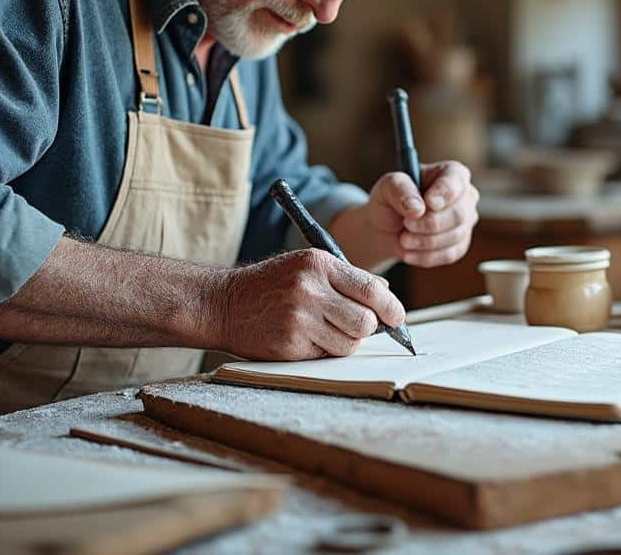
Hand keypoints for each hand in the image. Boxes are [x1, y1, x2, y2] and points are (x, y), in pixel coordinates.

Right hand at [212, 248, 404, 359]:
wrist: (223, 303)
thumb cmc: (272, 284)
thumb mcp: (307, 265)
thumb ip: (348, 278)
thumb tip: (387, 297)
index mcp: (319, 264)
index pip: (371, 290)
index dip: (391, 309)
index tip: (397, 318)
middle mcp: (309, 289)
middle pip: (366, 322)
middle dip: (366, 328)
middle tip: (352, 324)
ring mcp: (298, 319)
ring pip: (349, 344)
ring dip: (344, 342)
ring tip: (323, 329)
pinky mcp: (289, 345)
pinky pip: (326, 356)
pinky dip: (322, 351)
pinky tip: (304, 338)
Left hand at [359, 160, 479, 267]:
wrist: (387, 228)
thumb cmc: (390, 201)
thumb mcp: (387, 187)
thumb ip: (399, 190)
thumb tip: (417, 208)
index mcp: (451, 173)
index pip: (456, 181)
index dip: (444, 193)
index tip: (428, 203)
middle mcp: (464, 195)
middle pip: (459, 213)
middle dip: (429, 223)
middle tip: (406, 225)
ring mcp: (465, 221)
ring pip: (455, 236)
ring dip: (424, 242)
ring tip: (403, 239)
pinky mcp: (460, 244)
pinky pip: (450, 254)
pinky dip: (426, 256)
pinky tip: (409, 252)